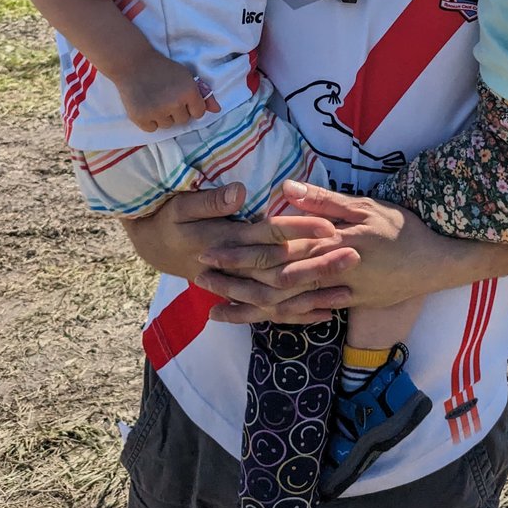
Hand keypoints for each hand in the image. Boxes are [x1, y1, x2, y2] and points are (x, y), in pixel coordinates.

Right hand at [115, 53, 220, 131]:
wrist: (133, 63)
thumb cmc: (163, 69)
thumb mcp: (186, 77)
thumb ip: (203, 95)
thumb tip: (217, 110)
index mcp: (189, 92)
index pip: (199, 113)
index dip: (191, 106)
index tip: (181, 98)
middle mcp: (175, 104)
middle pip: (183, 120)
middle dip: (177, 110)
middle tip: (166, 96)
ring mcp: (157, 112)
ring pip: (168, 125)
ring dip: (163, 116)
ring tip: (155, 99)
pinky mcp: (141, 118)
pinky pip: (152, 128)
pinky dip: (149, 120)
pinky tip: (146, 106)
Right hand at [121, 181, 358, 321]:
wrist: (153, 247)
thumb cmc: (169, 220)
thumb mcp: (181, 206)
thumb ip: (211, 201)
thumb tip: (239, 192)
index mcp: (225, 242)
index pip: (268, 236)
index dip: (299, 231)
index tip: (329, 226)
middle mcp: (235, 270)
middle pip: (282, 270)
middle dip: (318, 265)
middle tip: (354, 255)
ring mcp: (238, 287)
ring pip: (280, 297)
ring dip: (314, 294)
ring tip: (348, 292)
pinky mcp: (241, 298)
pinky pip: (271, 313)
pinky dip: (297, 315)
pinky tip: (325, 315)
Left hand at [202, 181, 444, 321]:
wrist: (437, 264)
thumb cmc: (403, 229)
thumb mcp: (367, 206)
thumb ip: (325, 200)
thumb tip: (285, 188)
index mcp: (332, 239)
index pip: (278, 245)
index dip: (242, 248)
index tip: (212, 248)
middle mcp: (330, 269)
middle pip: (273, 276)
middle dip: (235, 278)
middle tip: (201, 278)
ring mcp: (337, 291)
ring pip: (285, 301)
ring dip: (249, 304)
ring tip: (217, 307)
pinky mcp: (346, 304)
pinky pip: (306, 314)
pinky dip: (278, 318)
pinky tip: (257, 320)